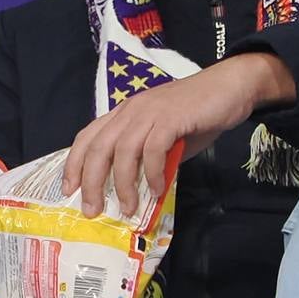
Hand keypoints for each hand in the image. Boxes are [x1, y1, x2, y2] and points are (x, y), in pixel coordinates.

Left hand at [62, 53, 296, 218]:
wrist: (229, 88)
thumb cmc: (196, 114)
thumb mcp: (163, 137)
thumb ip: (146, 157)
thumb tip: (135, 189)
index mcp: (124, 114)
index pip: (87, 137)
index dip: (74, 164)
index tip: (69, 191)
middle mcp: (131, 111)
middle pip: (98, 147)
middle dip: (91, 182)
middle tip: (93, 210)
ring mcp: (150, 112)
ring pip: (123, 151)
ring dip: (123, 184)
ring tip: (129, 207)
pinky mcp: (171, 117)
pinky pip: (153, 149)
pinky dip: (153, 173)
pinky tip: (159, 189)